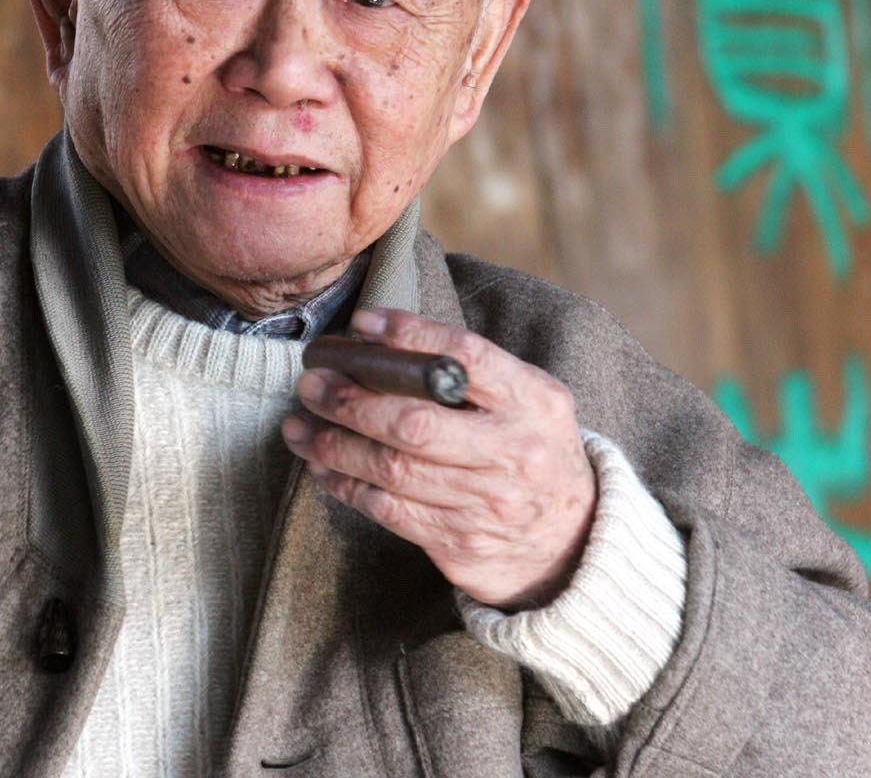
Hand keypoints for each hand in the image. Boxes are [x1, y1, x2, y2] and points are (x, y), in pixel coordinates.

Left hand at [282, 307, 596, 610]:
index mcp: (533, 401)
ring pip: (392, 470)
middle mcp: (512, 452)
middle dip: (352, 400)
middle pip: (416, 422)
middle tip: (311, 382)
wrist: (571, 543)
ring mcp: (486, 504)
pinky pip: (388, 511)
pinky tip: (320, 464)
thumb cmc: (533, 451)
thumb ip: (473, 371)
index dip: (410, 337)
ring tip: (298, 422)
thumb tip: (380, 337)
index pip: (466, 357)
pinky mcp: (460, 544)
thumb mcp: (528, 399)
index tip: (361, 326)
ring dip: (334, 443)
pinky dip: (346, 485)